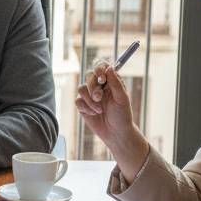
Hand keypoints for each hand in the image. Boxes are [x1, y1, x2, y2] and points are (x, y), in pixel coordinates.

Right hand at [75, 61, 149, 180]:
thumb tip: (109, 68)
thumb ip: (116, 83)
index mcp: (110, 82)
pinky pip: (78, 101)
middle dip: (93, 87)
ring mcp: (89, 96)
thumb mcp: (122, 99)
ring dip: (89, 100)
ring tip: (99, 110)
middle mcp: (99, 86)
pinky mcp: (83, 106)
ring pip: (81, 88)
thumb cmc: (122, 115)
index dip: (99, 69)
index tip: (101, 78)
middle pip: (88, 76)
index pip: (101, 67)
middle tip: (99, 98)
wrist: (116, 133)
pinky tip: (94, 114)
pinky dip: (86, 108)